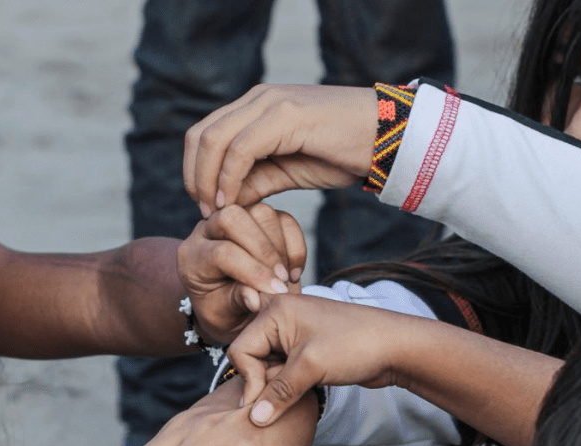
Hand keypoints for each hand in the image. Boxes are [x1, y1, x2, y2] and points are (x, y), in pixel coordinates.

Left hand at [178, 203, 305, 343]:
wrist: (228, 304)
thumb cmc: (222, 311)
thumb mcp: (224, 315)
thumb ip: (237, 302)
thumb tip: (255, 299)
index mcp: (192, 256)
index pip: (222, 252)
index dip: (252, 270)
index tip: (275, 291)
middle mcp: (207, 229)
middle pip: (234, 217)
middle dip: (264, 249)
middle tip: (281, 280)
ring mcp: (234, 219)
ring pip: (262, 213)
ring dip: (281, 248)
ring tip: (286, 279)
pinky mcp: (258, 219)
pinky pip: (284, 220)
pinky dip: (295, 246)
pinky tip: (293, 273)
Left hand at [183, 84, 376, 213]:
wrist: (386, 140)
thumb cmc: (341, 155)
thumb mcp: (288, 171)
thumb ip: (254, 181)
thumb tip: (223, 202)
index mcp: (255, 107)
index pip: (205, 134)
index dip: (195, 171)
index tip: (205, 206)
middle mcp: (258, 99)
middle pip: (200, 135)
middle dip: (194, 177)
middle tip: (204, 212)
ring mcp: (270, 103)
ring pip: (214, 140)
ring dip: (207, 181)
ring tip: (216, 212)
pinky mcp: (285, 116)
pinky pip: (240, 149)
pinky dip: (229, 178)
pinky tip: (232, 202)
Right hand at [228, 292, 409, 425]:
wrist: (396, 346)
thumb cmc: (356, 345)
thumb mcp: (311, 368)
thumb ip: (278, 393)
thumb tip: (254, 419)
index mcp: (275, 310)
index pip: (240, 349)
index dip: (249, 379)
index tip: (262, 405)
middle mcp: (280, 317)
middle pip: (250, 356)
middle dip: (261, 381)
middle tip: (278, 401)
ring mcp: (293, 332)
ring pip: (266, 365)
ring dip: (275, 385)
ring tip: (293, 395)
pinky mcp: (305, 347)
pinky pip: (282, 368)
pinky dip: (286, 383)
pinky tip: (299, 393)